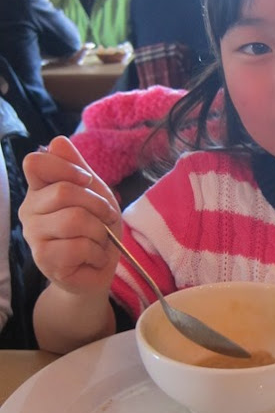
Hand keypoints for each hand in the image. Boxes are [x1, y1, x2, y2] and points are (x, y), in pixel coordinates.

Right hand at [19, 136, 121, 295]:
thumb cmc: (96, 231)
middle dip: (98, 205)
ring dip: (100, 232)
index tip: (87, 180)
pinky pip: (78, 246)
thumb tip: (57, 141)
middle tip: (106, 220)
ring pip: (74, 219)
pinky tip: (94, 258)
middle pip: (64, 191)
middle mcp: (29, 210)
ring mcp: (33, 235)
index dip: (66, 167)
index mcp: (39, 189)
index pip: (35, 162)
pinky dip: (97, 253)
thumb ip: (77, 168)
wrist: (97, 271)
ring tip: (99, 242)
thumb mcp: (95, 194)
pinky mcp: (43, 258)